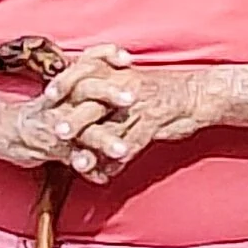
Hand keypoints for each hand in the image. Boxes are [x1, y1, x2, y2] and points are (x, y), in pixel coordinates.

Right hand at [0, 48, 133, 170]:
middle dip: (109, 93)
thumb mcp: (63, 90)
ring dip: (104, 140)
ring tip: (122, 149)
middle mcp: (61, 99)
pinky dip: (86, 165)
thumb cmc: (42, 109)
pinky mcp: (48, 146)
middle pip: (86, 89)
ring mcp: (55, 123)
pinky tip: (103, 174)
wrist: (2, 128)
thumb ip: (87, 82)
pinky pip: (69, 156)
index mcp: (68, 82)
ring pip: (82, 129)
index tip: (127, 59)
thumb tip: (119, 68)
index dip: (105, 56)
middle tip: (132, 98)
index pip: (87, 61)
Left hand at [59, 62, 220, 176]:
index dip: (65, 83)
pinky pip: (132, 144)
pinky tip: (106, 175)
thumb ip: (110, 88)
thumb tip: (85, 97)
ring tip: (78, 163)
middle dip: (73, 118)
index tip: (47, 95)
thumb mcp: (135, 81)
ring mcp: (140, 106)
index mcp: (119, 73)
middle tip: (55, 133)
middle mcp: (126, 86)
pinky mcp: (154, 122)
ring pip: (111, 128)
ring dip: (92, 147)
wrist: (199, 94)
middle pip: (93, 102)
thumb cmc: (166, 91)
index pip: (85, 73)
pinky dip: (118, 161)